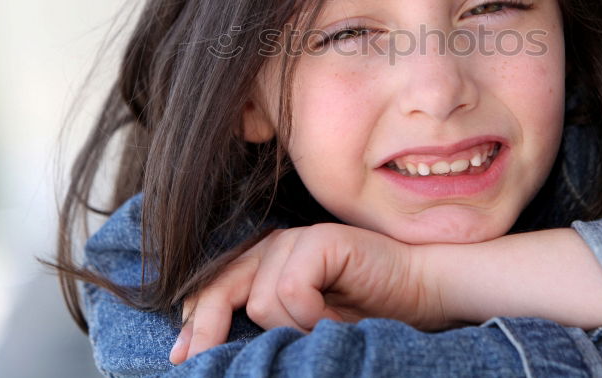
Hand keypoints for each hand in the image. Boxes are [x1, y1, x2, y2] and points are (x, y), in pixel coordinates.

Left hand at [169, 223, 443, 363]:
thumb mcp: (307, 324)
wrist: (420, 290)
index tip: (181, 359)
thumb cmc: (366, 311)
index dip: (196, 322)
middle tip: (195, 362)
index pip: (215, 287)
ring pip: (261, 299)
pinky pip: (290, 289)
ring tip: (325, 329)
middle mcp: (276, 246)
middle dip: (207, 329)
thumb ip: (269, 324)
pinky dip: (309, 314)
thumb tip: (213, 349)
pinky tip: (335, 317)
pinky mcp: (320, 240)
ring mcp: (297, 240)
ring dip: (292, 328)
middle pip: (222, 287)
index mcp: (267, 263)